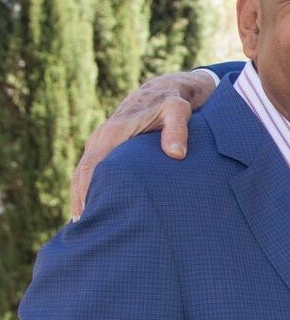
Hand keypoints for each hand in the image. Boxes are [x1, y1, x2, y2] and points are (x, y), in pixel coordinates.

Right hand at [71, 71, 215, 216]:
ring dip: (81, 197)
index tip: (88, 215)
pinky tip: (91, 208)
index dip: (88, 191)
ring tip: (84, 226)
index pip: (94, 167)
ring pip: (84, 173)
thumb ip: (178, 130)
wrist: (165, 89)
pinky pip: (91, 170)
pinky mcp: (108, 146)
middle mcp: (102, 138)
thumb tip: (176, 153)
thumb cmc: (175, 103)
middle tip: (84, 230)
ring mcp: (102, 141)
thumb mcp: (179, 111)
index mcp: (114, 133)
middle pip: (83, 174)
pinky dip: (87, 188)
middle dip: (81, 200)